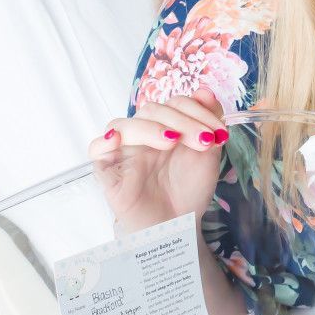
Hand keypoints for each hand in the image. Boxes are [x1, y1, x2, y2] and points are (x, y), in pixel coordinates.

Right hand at [88, 88, 227, 236]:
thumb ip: (209, 122)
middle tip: (204, 141)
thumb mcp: (208, 153)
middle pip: (152, 111)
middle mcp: (143, 135)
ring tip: (172, 141)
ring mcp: (124, 151)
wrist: (179, 224)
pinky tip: (119, 139)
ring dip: (150, 128)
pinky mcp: (108, 171)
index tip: (218, 133)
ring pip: (124, 125)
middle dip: (183, 121)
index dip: (197, 111)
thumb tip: (205, 90)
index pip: (175, 103)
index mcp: (166, 126)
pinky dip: (104, 140)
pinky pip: (96, 149)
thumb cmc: (189, 188)